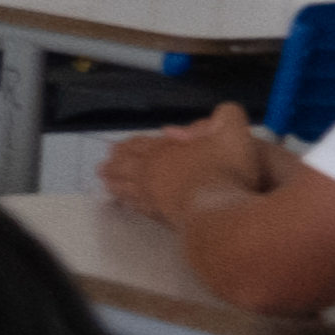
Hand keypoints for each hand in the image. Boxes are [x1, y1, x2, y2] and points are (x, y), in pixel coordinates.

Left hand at [97, 105, 271, 223]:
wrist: (219, 212)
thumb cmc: (224, 169)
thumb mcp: (232, 131)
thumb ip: (226, 117)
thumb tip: (219, 117)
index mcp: (164, 150)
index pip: (141, 145)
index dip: (130, 146)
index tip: (116, 147)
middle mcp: (153, 172)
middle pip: (126, 167)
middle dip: (114, 166)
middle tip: (101, 168)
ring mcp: (153, 197)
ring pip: (128, 189)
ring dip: (116, 186)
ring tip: (107, 186)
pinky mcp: (161, 218)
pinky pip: (139, 208)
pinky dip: (130, 204)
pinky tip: (131, 205)